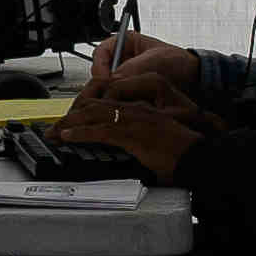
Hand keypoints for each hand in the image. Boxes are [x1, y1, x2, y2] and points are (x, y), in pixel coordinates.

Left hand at [59, 83, 203, 178]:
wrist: (200, 155)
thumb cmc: (184, 150)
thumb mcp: (159, 138)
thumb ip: (141, 135)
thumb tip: (128, 145)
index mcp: (142, 106)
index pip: (106, 101)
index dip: (85, 109)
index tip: (72, 119)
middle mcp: (136, 108)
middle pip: (95, 105)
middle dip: (72, 115)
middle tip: (56, 127)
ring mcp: (134, 119)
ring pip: (93, 115)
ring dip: (70, 123)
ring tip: (55, 132)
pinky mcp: (133, 134)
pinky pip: (99, 131)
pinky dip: (79, 133)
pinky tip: (67, 137)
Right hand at [66, 33, 190, 124]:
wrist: (195, 79)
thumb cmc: (179, 62)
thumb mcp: (154, 61)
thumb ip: (131, 69)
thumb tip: (112, 81)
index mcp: (126, 43)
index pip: (101, 53)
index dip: (99, 66)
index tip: (104, 79)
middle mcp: (123, 58)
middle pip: (100, 72)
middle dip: (103, 84)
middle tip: (105, 96)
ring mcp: (126, 75)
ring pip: (107, 86)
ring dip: (111, 94)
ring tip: (120, 101)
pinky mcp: (130, 90)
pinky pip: (117, 96)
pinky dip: (119, 102)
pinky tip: (127, 106)